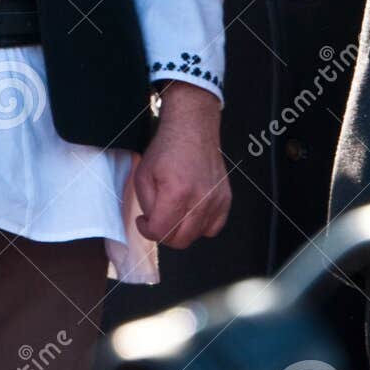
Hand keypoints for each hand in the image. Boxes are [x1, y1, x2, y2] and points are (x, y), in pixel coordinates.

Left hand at [132, 82, 230, 249]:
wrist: (192, 129)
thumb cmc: (166, 148)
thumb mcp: (143, 174)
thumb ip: (146, 204)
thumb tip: (152, 223)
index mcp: (177, 193)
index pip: (161, 232)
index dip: (147, 230)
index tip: (143, 222)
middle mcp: (200, 200)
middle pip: (180, 241)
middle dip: (163, 234)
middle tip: (157, 220)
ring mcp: (216, 201)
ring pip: (196, 236)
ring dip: (181, 230)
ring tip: (174, 211)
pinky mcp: (225, 200)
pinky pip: (213, 228)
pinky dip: (201, 226)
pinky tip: (191, 211)